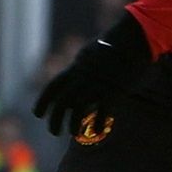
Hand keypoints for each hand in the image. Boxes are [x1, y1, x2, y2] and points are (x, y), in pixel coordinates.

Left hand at [32, 12, 153, 136]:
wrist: (134, 37)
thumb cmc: (116, 45)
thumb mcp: (92, 53)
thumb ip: (83, 67)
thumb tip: (76, 79)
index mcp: (76, 67)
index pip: (53, 87)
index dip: (43, 102)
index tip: (38, 115)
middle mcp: (83, 77)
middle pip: (62, 102)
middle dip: (55, 119)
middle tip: (54, 132)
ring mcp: (97, 84)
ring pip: (78, 109)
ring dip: (73, 124)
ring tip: (73, 133)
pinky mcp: (114, 90)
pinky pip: (103, 112)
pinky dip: (99, 124)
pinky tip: (99, 131)